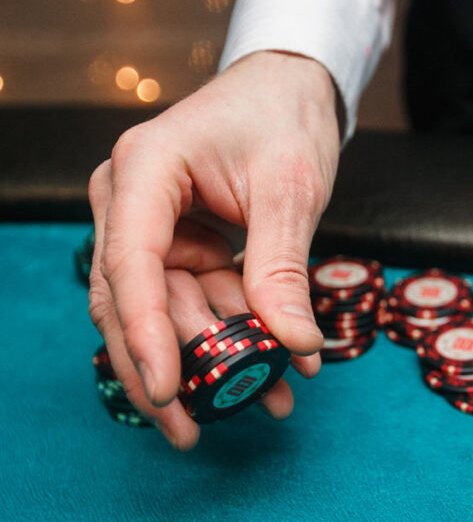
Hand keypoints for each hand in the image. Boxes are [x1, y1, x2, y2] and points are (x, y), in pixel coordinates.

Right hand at [89, 51, 340, 449]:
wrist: (292, 89)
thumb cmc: (285, 120)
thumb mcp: (291, 192)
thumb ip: (282, 269)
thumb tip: (293, 345)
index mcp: (144, 172)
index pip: (129, 265)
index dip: (145, 335)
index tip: (166, 392)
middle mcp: (132, 203)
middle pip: (133, 303)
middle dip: (170, 369)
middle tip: (197, 432)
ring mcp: (153, 228)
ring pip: (171, 313)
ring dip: (218, 360)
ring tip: (274, 400)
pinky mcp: (181, 247)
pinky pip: (201, 303)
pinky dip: (237, 336)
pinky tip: (280, 368)